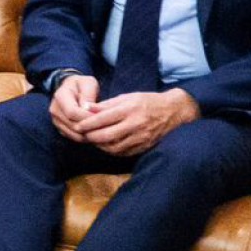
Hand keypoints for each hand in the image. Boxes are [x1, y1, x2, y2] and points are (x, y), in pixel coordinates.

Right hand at [49, 74, 100, 141]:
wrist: (72, 90)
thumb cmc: (82, 85)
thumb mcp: (88, 83)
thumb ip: (88, 94)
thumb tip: (86, 109)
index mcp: (60, 96)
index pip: (72, 112)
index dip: (87, 117)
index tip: (102, 117)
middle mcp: (55, 110)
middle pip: (73, 125)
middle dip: (91, 127)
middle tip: (107, 126)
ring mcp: (57, 121)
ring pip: (74, 134)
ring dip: (90, 134)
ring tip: (104, 130)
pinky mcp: (61, 129)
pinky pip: (75, 138)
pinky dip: (87, 137)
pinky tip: (97, 133)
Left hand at [72, 88, 199, 155]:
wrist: (173, 111)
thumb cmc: (147, 101)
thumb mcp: (127, 97)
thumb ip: (107, 105)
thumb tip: (86, 108)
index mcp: (130, 109)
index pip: (103, 118)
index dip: (87, 124)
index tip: (77, 126)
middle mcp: (135, 124)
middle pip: (106, 135)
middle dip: (91, 137)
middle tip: (82, 135)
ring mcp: (140, 137)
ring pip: (113, 147)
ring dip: (100, 145)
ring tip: (93, 140)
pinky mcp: (144, 147)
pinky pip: (123, 153)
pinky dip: (111, 150)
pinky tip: (106, 146)